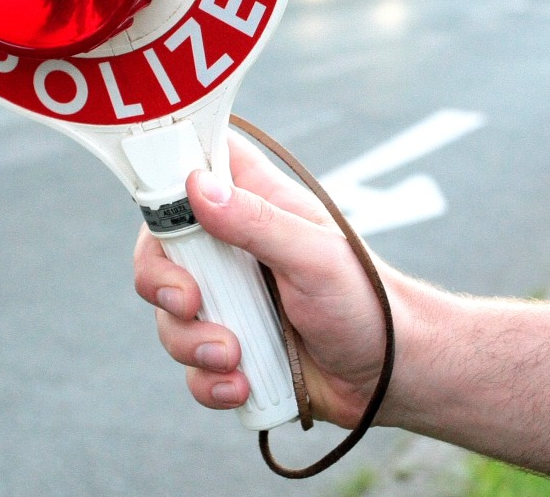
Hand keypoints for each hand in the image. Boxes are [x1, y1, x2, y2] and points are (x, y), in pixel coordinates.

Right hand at [134, 132, 404, 427]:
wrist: (389, 375)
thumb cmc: (367, 299)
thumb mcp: (315, 255)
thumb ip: (256, 221)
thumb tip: (195, 186)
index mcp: (255, 203)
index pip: (195, 164)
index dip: (165, 177)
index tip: (162, 209)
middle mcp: (233, 248)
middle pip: (160, 248)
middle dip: (162, 282)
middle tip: (191, 302)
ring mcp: (228, 300)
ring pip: (169, 314)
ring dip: (191, 341)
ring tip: (235, 357)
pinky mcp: (229, 349)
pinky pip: (190, 365)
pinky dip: (207, 380)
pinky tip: (241, 385)